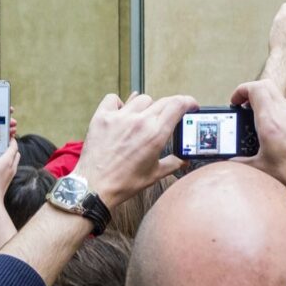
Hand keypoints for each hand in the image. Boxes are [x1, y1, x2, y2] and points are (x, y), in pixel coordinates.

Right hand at [0, 139, 19, 202]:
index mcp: (7, 160)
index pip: (14, 147)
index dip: (12, 140)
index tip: (8, 137)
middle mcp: (12, 166)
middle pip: (16, 153)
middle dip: (12, 147)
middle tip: (3, 144)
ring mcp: (11, 174)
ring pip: (14, 161)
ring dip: (10, 156)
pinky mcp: (9, 179)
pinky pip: (11, 167)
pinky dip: (7, 163)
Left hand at [72, 92, 197, 208]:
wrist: (94, 186)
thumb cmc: (124, 183)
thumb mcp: (154, 174)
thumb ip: (173, 163)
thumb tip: (184, 160)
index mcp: (155, 134)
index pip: (178, 105)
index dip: (188, 102)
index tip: (191, 105)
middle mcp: (139, 121)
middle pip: (162, 101)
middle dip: (170, 107)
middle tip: (169, 116)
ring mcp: (119, 117)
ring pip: (140, 99)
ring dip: (146, 107)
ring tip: (143, 119)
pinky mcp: (102, 117)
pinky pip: (113, 99)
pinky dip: (119, 103)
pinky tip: (120, 114)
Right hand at [229, 79, 285, 188]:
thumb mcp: (261, 168)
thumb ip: (242, 162)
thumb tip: (231, 163)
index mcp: (270, 120)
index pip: (255, 89)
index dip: (241, 91)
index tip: (235, 102)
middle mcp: (285, 113)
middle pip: (266, 86)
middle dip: (251, 93)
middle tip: (244, 107)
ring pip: (278, 97)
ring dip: (265, 103)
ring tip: (257, 121)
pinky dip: (277, 113)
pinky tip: (274, 132)